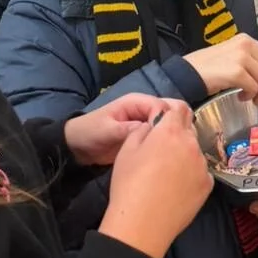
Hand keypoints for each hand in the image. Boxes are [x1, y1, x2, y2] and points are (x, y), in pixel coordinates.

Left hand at [64, 95, 190, 166]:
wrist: (78, 148)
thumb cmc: (89, 133)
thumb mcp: (105, 130)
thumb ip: (125, 129)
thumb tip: (147, 129)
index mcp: (135, 102)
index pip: (162, 105)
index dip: (168, 119)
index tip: (170, 137)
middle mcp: (144, 110)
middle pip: (170, 112)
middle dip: (175, 125)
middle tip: (180, 144)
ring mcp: (146, 123)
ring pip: (168, 125)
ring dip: (173, 135)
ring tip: (178, 151)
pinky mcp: (145, 136)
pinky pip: (161, 137)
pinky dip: (167, 144)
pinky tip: (172, 156)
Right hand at [100, 109, 212, 257]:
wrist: (141, 224)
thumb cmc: (128, 185)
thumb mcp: (127, 150)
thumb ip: (144, 129)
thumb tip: (154, 124)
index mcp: (170, 132)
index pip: (178, 107)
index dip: (170, 111)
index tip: (162, 120)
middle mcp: (191, 144)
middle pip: (188, 129)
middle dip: (176, 133)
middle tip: (160, 150)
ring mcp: (202, 165)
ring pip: (195, 151)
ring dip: (184, 154)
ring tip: (166, 173)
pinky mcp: (208, 185)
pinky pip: (201, 171)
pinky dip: (191, 174)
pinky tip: (176, 187)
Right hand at [185, 33, 257, 104]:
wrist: (187, 73)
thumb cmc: (206, 67)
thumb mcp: (231, 56)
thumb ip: (248, 60)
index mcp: (245, 40)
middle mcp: (245, 45)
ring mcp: (241, 58)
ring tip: (249, 97)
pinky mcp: (236, 72)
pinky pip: (253, 87)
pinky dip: (250, 95)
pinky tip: (240, 97)